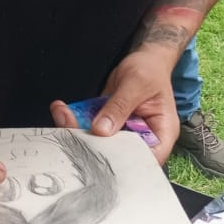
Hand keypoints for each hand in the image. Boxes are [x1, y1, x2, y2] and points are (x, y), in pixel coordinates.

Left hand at [51, 49, 178, 165]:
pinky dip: (76, 121)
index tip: (98, 154)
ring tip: (62, 114)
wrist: (144, 59)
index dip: (124, 164)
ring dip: (78, 131)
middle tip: (70, 130)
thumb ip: (119, 106)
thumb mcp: (136, 84)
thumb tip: (100, 130)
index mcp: (161, 134)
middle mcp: (142, 139)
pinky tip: (62, 109)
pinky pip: (92, 130)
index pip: (146, 160)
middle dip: (92, 146)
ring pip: (100, 144)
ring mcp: (124, 133)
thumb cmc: (149, 69)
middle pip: (118, 155)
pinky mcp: (109, 126)